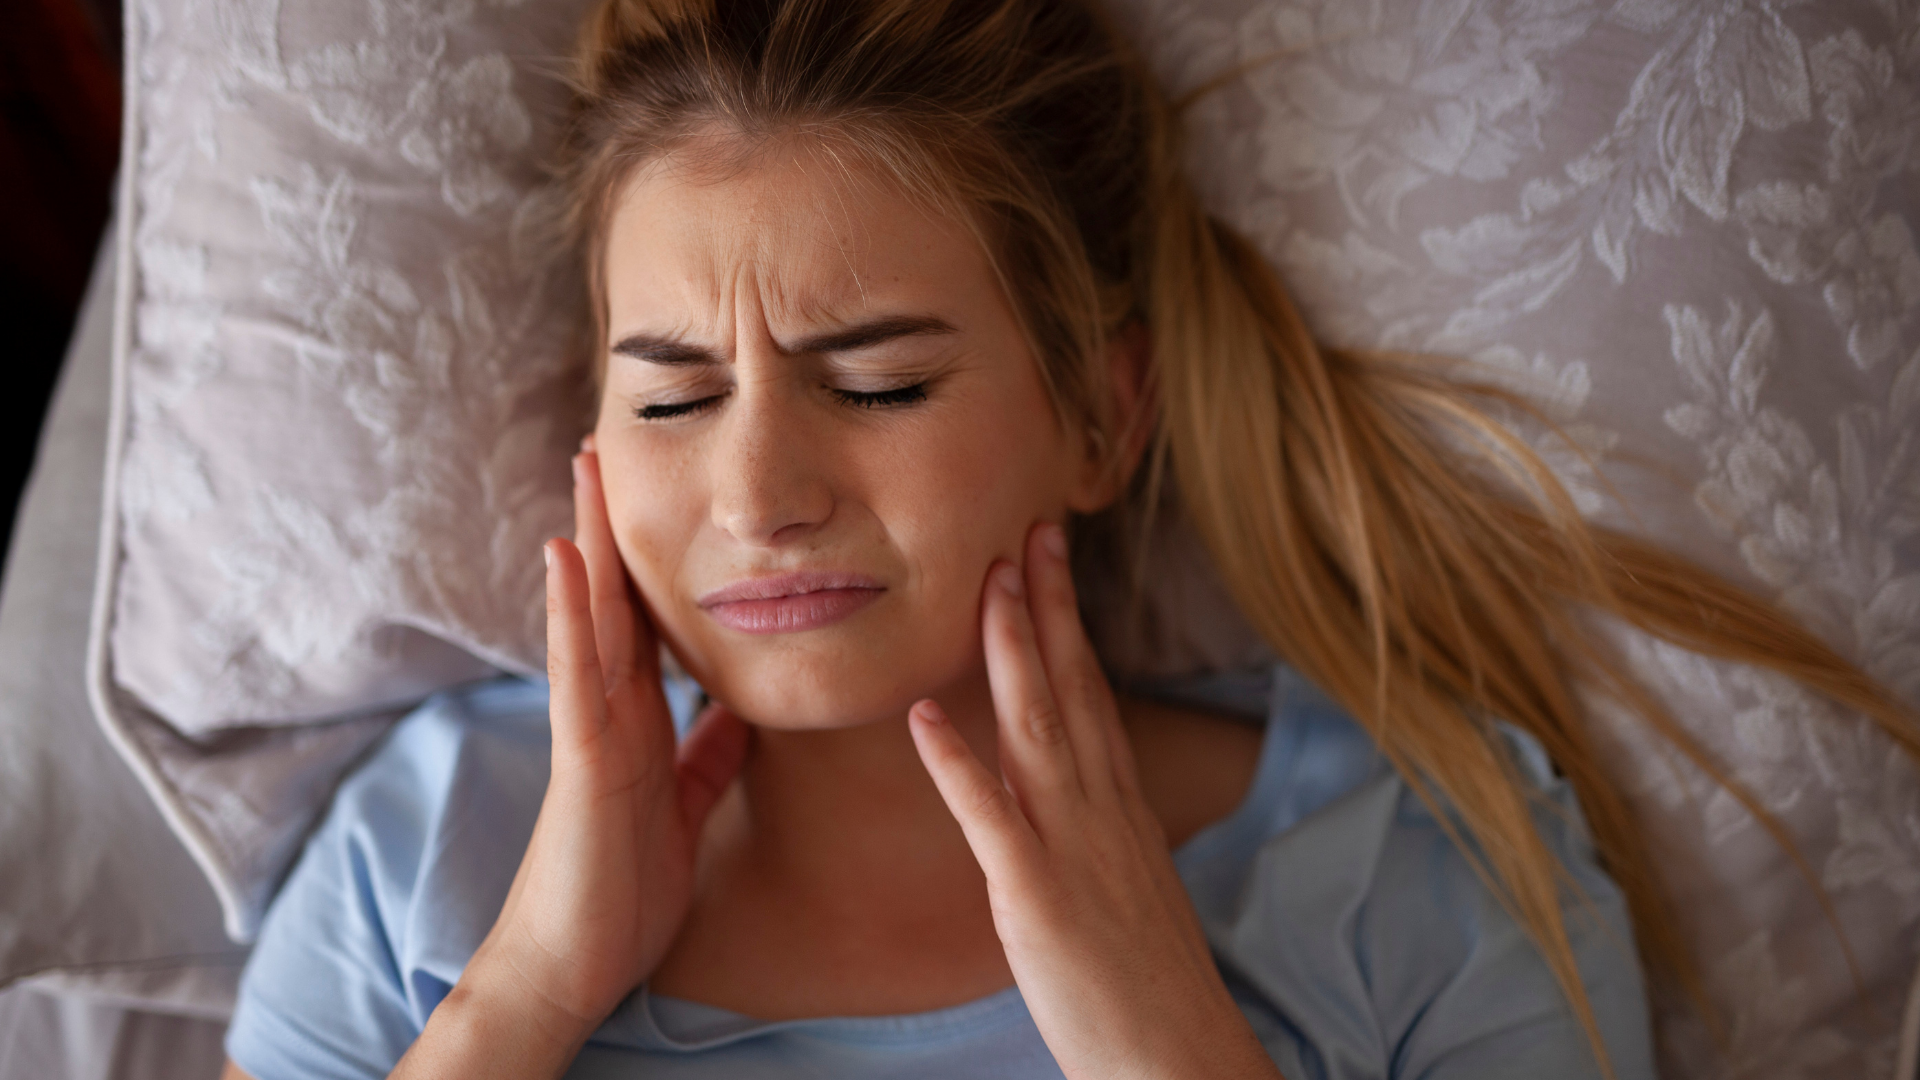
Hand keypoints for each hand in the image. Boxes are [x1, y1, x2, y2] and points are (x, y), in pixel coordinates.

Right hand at [398, 447, 748, 1076]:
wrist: (577, 963)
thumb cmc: (624, 890)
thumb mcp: (687, 807)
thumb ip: (708, 755)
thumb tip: (743, 709)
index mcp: (639, 722)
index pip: (648, 624)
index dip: (655, 561)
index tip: (665, 496)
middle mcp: (610, 712)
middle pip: (616, 602)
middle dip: (615, 526)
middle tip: (612, 446)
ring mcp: (589, 729)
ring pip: (591, 619)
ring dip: (589, 541)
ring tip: (587, 467)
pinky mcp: (581, 758)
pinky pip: (578, 674)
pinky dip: (573, 613)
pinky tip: (568, 556)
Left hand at [908, 523, 1282, 1079]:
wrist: (1178, 1057)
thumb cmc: (1147, 984)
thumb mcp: (1130, 885)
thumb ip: (1100, 830)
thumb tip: (1079, 793)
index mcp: (1120, 807)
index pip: (1093, 692)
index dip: (1069, 621)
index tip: (1051, 558)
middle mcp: (1101, 811)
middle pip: (1071, 688)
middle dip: (1047, 605)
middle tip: (1028, 528)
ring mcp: (1071, 849)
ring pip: (1037, 728)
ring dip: (1010, 651)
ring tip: (985, 583)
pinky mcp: (1035, 897)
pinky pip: (991, 818)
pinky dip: (955, 763)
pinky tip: (922, 716)